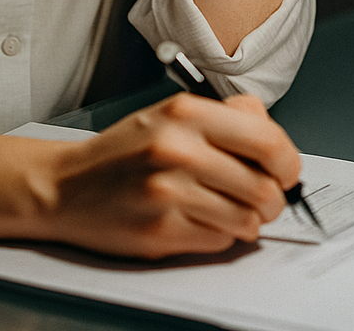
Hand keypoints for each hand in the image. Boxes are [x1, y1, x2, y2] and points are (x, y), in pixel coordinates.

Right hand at [41, 91, 301, 258]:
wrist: (65, 186)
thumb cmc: (125, 151)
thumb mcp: (173, 113)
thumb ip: (228, 118)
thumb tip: (277, 143)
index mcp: (186, 113)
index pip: (268, 140)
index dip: (288, 162)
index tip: (286, 171)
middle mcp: (178, 149)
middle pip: (264, 187)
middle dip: (273, 199)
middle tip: (265, 199)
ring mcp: (169, 193)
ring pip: (247, 219)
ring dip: (248, 220)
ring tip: (228, 210)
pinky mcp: (161, 231)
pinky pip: (220, 241)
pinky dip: (220, 235)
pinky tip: (200, 220)